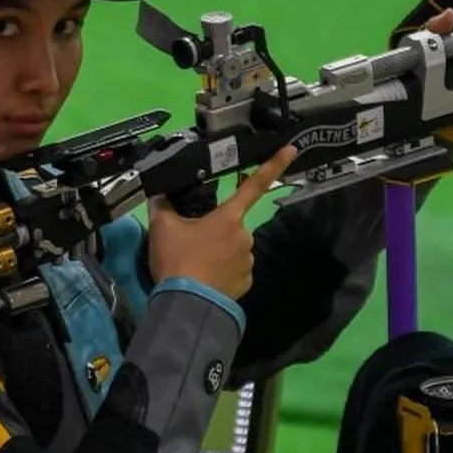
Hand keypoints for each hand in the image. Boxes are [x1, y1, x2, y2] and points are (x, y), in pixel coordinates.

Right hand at [147, 145, 297, 299]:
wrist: (187, 304)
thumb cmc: (178, 260)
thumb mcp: (162, 227)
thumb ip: (163, 205)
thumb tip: (160, 193)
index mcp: (229, 217)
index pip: (254, 184)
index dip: (274, 164)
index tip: (292, 149)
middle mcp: (245, 236)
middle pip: (231, 225)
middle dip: (215, 231)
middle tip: (192, 244)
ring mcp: (248, 261)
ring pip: (233, 249)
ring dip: (219, 253)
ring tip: (196, 265)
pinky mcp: (246, 283)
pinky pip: (235, 270)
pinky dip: (223, 272)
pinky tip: (206, 279)